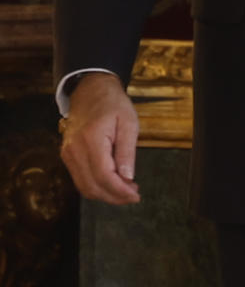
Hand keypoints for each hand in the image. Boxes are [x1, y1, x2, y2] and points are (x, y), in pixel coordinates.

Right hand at [59, 73, 140, 205]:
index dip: (120, 191)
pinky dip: (97, 186)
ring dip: (106, 194)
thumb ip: (127, 151)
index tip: (136, 195)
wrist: (90, 90)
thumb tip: (128, 178)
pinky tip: (113, 182)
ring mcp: (68, 153)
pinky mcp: (67, 155)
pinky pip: (80, 179)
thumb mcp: (128, 123)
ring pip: (84, 187)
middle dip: (115, 197)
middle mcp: (74, 149)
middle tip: (134, 195)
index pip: (103, 176)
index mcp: (91, 139)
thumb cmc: (113, 103)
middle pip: (92, 186)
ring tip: (126, 189)